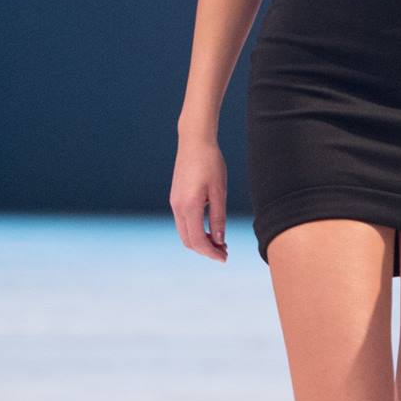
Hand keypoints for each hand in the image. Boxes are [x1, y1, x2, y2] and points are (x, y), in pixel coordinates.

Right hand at [170, 133, 229, 260]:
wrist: (194, 142)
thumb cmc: (211, 163)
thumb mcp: (220, 192)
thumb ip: (218, 217)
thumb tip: (219, 240)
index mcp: (189, 206)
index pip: (198, 240)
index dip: (211, 253)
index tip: (225, 258)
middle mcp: (178, 207)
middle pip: (189, 241)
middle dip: (206, 250)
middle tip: (225, 252)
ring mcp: (174, 203)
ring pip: (185, 233)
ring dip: (200, 241)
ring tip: (219, 242)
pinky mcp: (175, 198)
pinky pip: (183, 222)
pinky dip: (195, 231)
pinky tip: (209, 228)